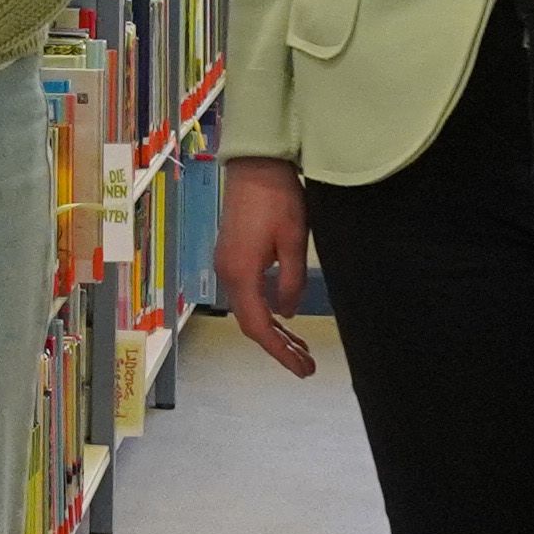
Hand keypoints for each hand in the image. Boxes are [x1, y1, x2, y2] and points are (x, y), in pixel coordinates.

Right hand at [213, 157, 321, 376]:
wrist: (256, 162)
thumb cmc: (278, 198)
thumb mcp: (295, 242)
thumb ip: (292, 282)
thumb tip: (288, 313)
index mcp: (241, 274)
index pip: (259, 327)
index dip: (280, 353)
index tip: (303, 370)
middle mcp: (227, 273)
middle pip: (251, 322)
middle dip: (279, 347)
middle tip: (307, 365)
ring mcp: (226, 263)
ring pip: (249, 309)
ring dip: (274, 330)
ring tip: (300, 347)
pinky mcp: (232, 254)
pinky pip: (247, 294)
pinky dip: (266, 311)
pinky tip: (283, 315)